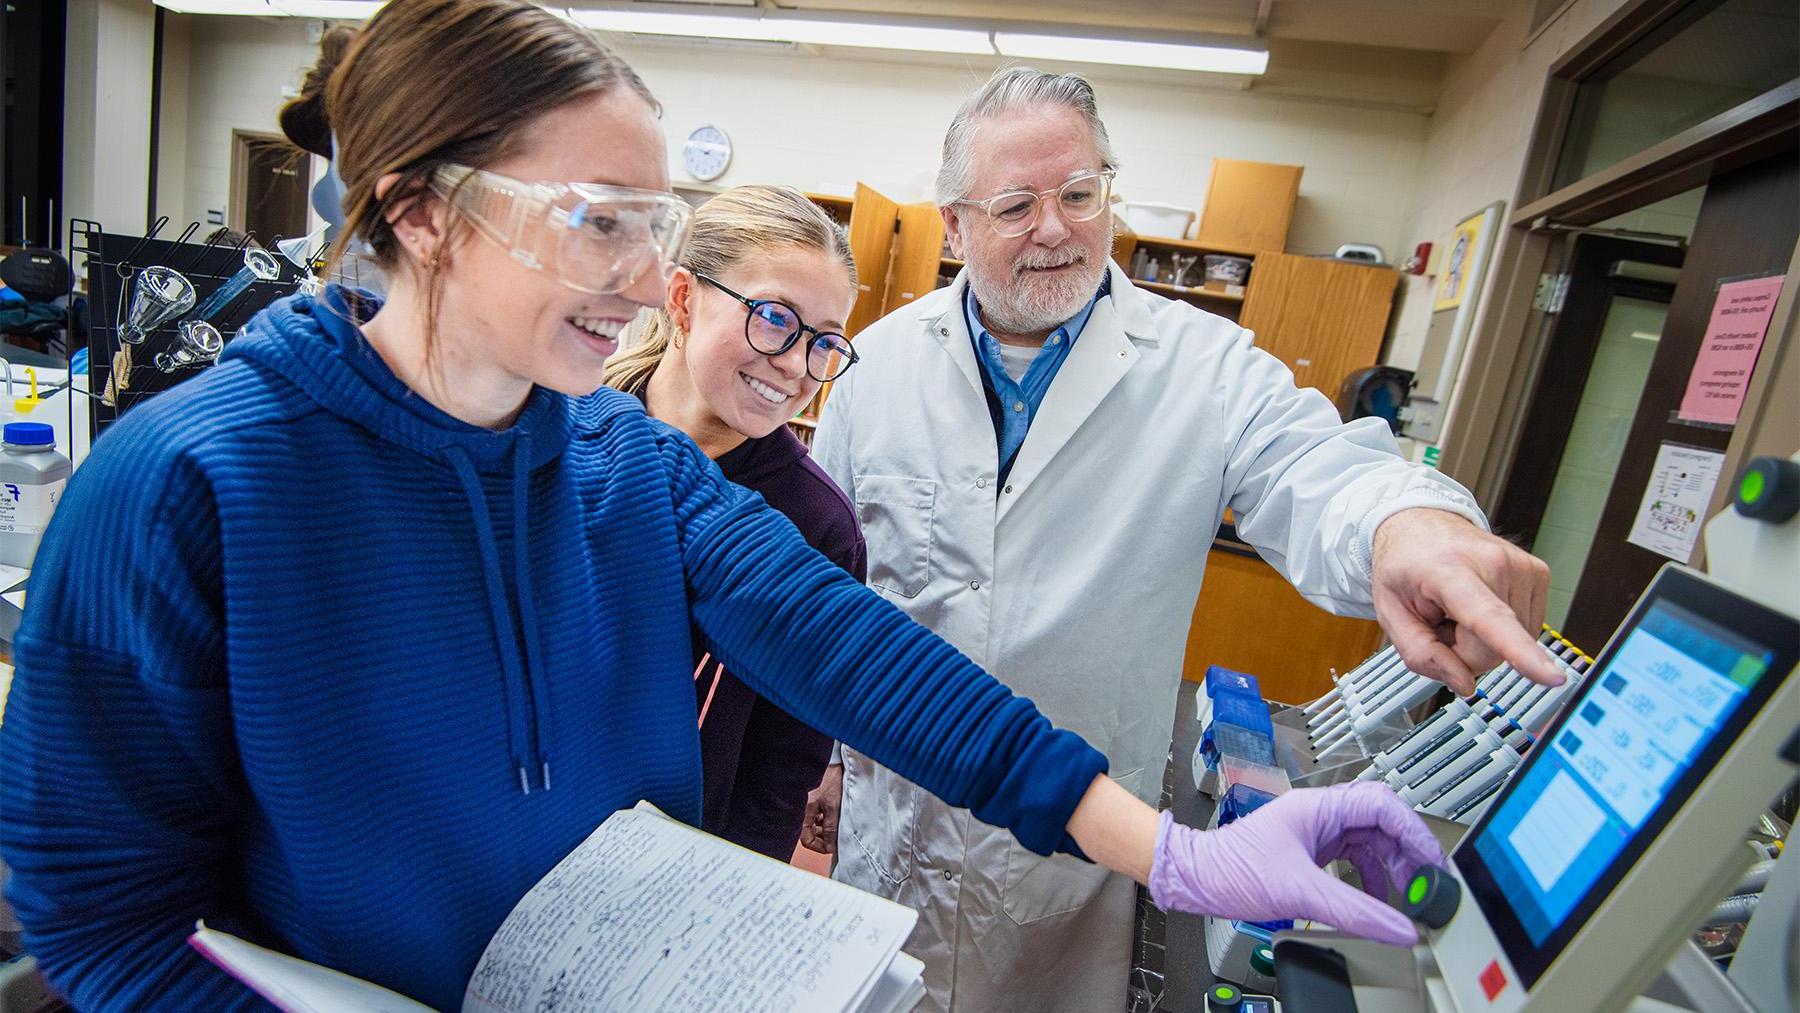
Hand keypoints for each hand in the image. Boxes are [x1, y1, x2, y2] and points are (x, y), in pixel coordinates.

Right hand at [800, 763, 842, 853]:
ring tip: (839, 825)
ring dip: (827, 829)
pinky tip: (837, 816)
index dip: (819, 846)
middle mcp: (805, 811)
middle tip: (837, 838)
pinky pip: (820, 818)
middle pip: (811, 834)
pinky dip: (828, 821)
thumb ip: (831, 828)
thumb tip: (831, 846)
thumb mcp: (833, 807)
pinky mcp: (817, 802)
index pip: (806, 840)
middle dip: (824, 838)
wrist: (835, 762)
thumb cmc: (831, 781)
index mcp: (805, 813)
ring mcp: (811, 807)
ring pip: (817, 827)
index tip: (832, 846)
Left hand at [1150, 782, 1443, 944]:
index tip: (1433, 863)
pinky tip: (1375, 898)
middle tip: (1426, 881)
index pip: (1383, 805)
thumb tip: (1398, 927)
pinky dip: (1371, 876)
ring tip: (1405, 894)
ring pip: (1370, 839)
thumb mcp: (1299, 892)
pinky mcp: (1311, 849)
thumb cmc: (1231, 869)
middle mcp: (1320, 812)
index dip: (1414, 833)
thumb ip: (1355, 911)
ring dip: (1392, 865)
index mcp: (1318, 806)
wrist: (1195, 877)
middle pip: (1382, 820)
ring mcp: (1316, 829)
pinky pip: (1354, 856)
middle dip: (1408, 849)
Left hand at [1372, 507, 1559, 694]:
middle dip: (1464, 650)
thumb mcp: (1390, 613)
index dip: (1520, 651)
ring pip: (1513, 643)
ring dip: (1482, 637)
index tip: (1549, 674)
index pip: (1489, 618)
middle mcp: (1494, 564)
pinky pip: (1525, 631)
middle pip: (1492, 651)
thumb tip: (1464, 684)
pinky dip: (1499, 627)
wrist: (1422, 524)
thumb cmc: (1405, 565)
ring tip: (1460, 607)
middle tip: (1443, 619)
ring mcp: (1522, 566)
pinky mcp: (1539, 573)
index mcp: (1450, 571)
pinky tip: (1481, 604)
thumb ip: (1421, 654)